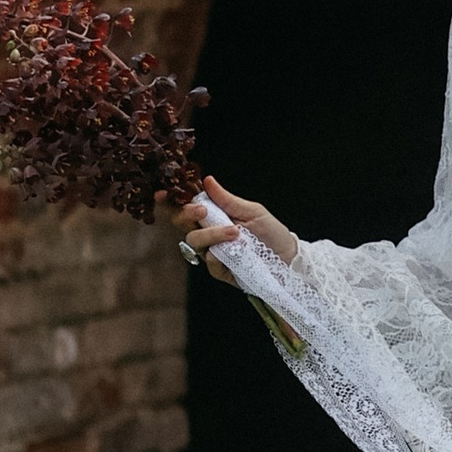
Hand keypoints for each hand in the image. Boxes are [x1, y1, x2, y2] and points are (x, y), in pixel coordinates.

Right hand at [170, 176, 298, 285]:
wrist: (288, 258)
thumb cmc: (271, 232)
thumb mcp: (252, 210)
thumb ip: (227, 199)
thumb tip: (207, 180)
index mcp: (213, 215)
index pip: (185, 207)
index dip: (170, 201)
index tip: (162, 193)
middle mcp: (208, 233)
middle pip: (182, 224)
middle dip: (187, 214)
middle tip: (202, 210)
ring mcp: (212, 252)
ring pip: (194, 241)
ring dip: (211, 234)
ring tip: (235, 232)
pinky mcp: (220, 270)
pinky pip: (210, 263)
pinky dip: (220, 255)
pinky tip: (235, 251)